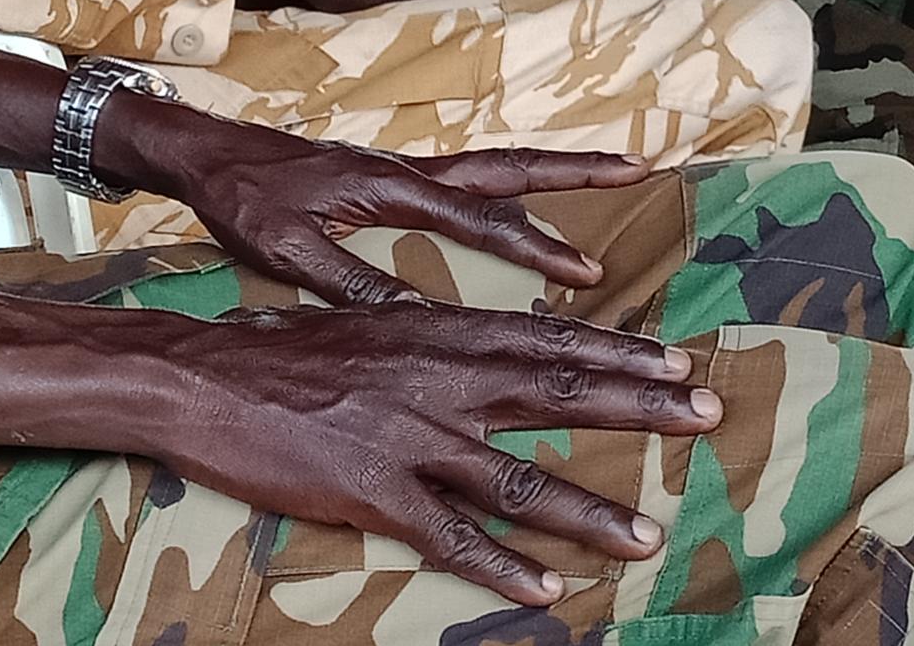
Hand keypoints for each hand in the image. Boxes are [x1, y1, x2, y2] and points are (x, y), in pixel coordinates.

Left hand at [106, 107, 651, 304]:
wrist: (204, 151)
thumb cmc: (241, 198)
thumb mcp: (289, 249)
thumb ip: (352, 281)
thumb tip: (417, 320)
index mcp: (389, 187)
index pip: (479, 216)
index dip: (535, 245)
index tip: (586, 271)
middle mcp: (408, 169)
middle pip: (509, 165)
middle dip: (575, 170)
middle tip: (638, 166)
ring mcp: (402, 167)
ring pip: (493, 164)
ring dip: (551, 171)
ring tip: (607, 172)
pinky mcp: (390, 174)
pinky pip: (467, 174)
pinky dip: (510, 183)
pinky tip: (523, 202)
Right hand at [157, 300, 721, 604]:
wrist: (206, 379)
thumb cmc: (282, 347)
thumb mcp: (367, 323)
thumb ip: (430, 336)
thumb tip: (481, 344)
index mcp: (439, 332)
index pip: (549, 340)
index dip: (621, 350)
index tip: (678, 360)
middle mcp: (440, 381)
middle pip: (560, 392)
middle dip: (641, 405)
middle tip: (707, 416)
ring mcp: (411, 439)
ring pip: (519, 478)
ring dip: (588, 510)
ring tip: (647, 535)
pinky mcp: (376, 493)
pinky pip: (451, 537)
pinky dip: (500, 567)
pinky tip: (544, 589)